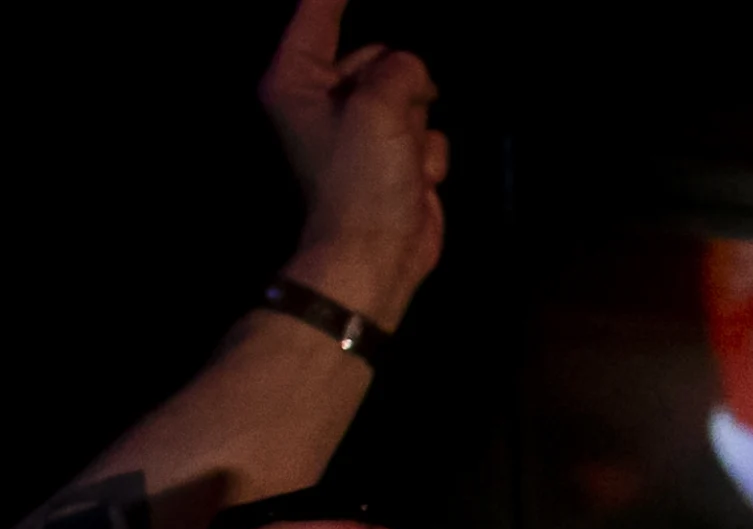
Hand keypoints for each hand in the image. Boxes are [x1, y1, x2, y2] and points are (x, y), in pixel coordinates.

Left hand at [258, 0, 446, 328]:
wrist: (377, 254)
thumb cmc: (361, 179)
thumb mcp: (379, 107)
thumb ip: (399, 69)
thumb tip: (412, 70)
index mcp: (299, 79)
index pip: (315, 14)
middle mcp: (325, 98)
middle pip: (376, 56)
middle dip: (400, 82)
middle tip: (396, 116)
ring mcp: (361, 129)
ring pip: (409, 93)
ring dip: (417, 123)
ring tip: (405, 157)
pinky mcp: (392, 156)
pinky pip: (423, 130)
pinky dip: (427, 154)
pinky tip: (416, 178)